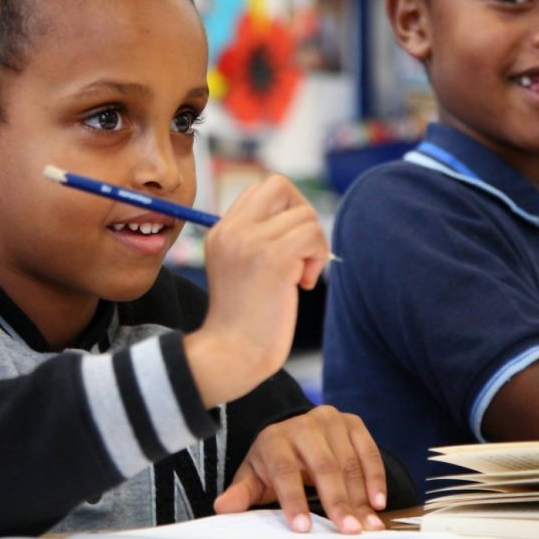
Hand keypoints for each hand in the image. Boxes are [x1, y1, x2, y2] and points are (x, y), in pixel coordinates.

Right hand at [185, 175, 328, 406]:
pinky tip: (303, 284)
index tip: (287, 249)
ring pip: (304, 214)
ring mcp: (250, 240)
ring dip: (314, 245)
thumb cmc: (243, 322)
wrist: (231, 354)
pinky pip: (312, 234)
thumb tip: (301, 219)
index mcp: (221, 231)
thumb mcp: (240, 269)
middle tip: (302, 251)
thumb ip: (258, 240)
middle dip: (302, 213)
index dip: (284, 213)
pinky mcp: (273, 257)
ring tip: (300, 277)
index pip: (260, 191)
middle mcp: (232, 230)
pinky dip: (317, 257)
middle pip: (279, 185)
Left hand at [214, 406, 387, 533]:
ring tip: (368, 525)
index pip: (284, 472)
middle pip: (322, 467)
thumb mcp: (254, 476)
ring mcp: (330, 421)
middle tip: (348, 530)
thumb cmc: (274, 463)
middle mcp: (303, 425)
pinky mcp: (353, 423)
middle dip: (337, 501)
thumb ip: (242, 493)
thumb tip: (221, 507)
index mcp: (275, 440)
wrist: (296, 433)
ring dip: (361, 496)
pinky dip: (375, 477)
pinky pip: (369, 451)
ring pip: (348, 462)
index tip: (303, 528)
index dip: (293, 500)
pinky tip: (378, 502)